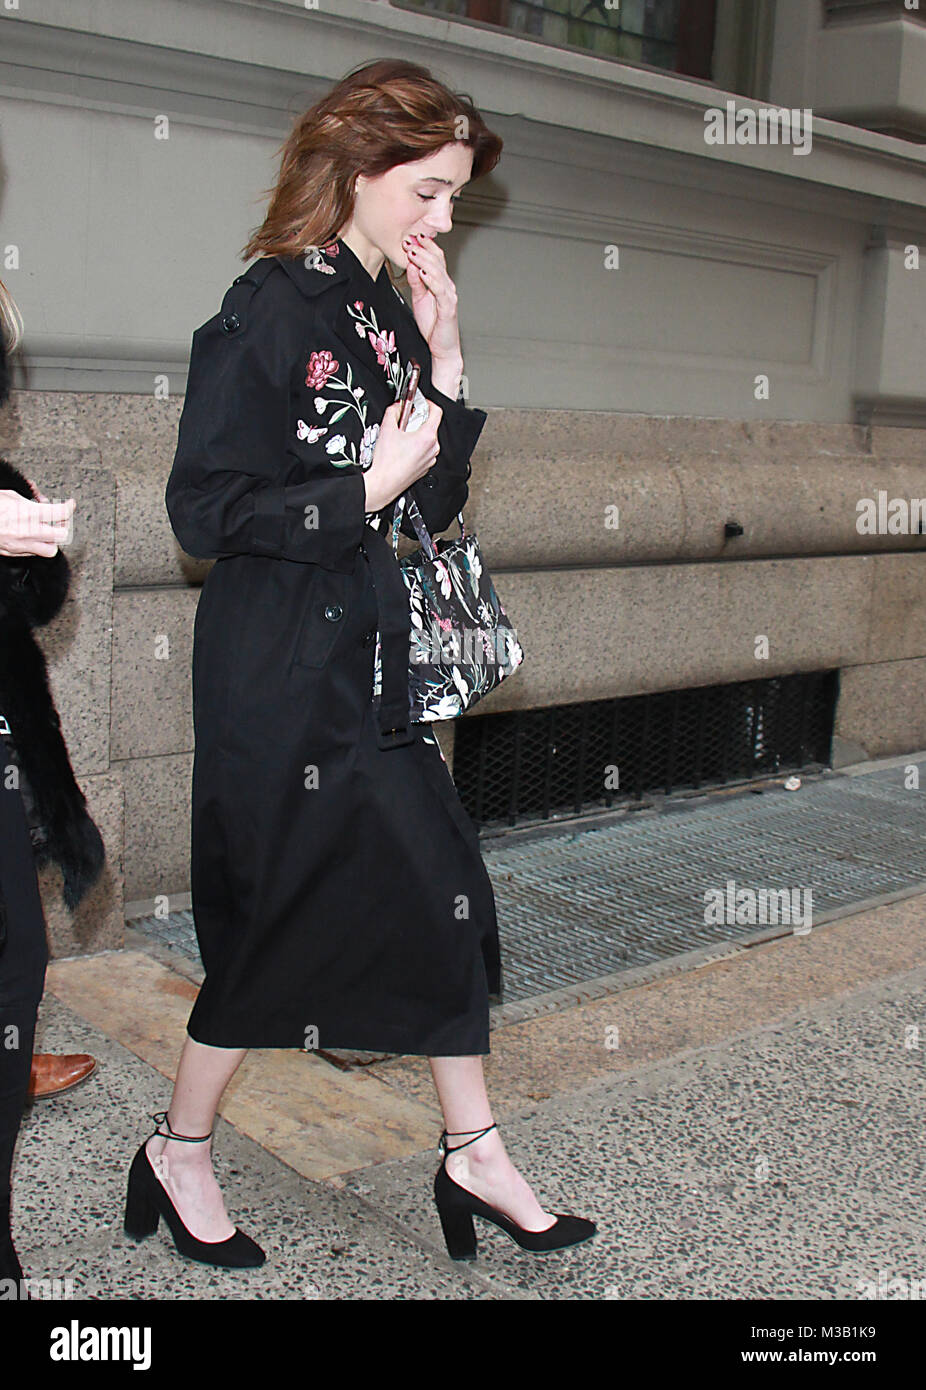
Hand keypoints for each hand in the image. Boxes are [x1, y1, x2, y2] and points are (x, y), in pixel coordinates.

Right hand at [0, 487, 74, 556]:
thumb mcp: (10, 495)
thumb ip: (29, 497)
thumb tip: (42, 499)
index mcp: (28, 514)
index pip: (61, 513)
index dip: (69, 507)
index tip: (70, 504)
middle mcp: (28, 532)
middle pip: (62, 535)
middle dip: (64, 526)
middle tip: (60, 519)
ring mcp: (21, 545)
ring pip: (51, 550)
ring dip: (53, 540)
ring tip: (48, 530)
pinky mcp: (14, 553)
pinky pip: (34, 553)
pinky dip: (38, 545)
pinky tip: (32, 535)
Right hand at [362, 398, 442, 513]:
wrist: (384, 483)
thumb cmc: (387, 462)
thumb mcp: (387, 429)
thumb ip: (393, 411)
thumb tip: (396, 406)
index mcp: (427, 437)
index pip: (437, 412)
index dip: (428, 403)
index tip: (421, 402)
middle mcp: (433, 448)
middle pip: (430, 426)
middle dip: (418, 420)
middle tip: (405, 420)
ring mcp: (430, 459)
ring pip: (427, 440)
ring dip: (416, 434)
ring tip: (401, 437)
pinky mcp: (425, 467)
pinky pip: (424, 452)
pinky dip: (416, 447)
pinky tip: (402, 449)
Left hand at [402, 234, 462, 363]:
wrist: (443, 349)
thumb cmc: (434, 326)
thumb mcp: (419, 299)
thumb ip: (416, 282)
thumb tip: (411, 265)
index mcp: (441, 283)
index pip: (436, 258)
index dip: (424, 246)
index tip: (410, 237)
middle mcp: (447, 286)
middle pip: (437, 261)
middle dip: (422, 249)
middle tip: (408, 240)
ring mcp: (449, 296)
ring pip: (438, 272)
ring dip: (424, 260)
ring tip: (412, 252)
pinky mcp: (448, 307)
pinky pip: (440, 290)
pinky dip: (431, 280)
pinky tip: (422, 272)